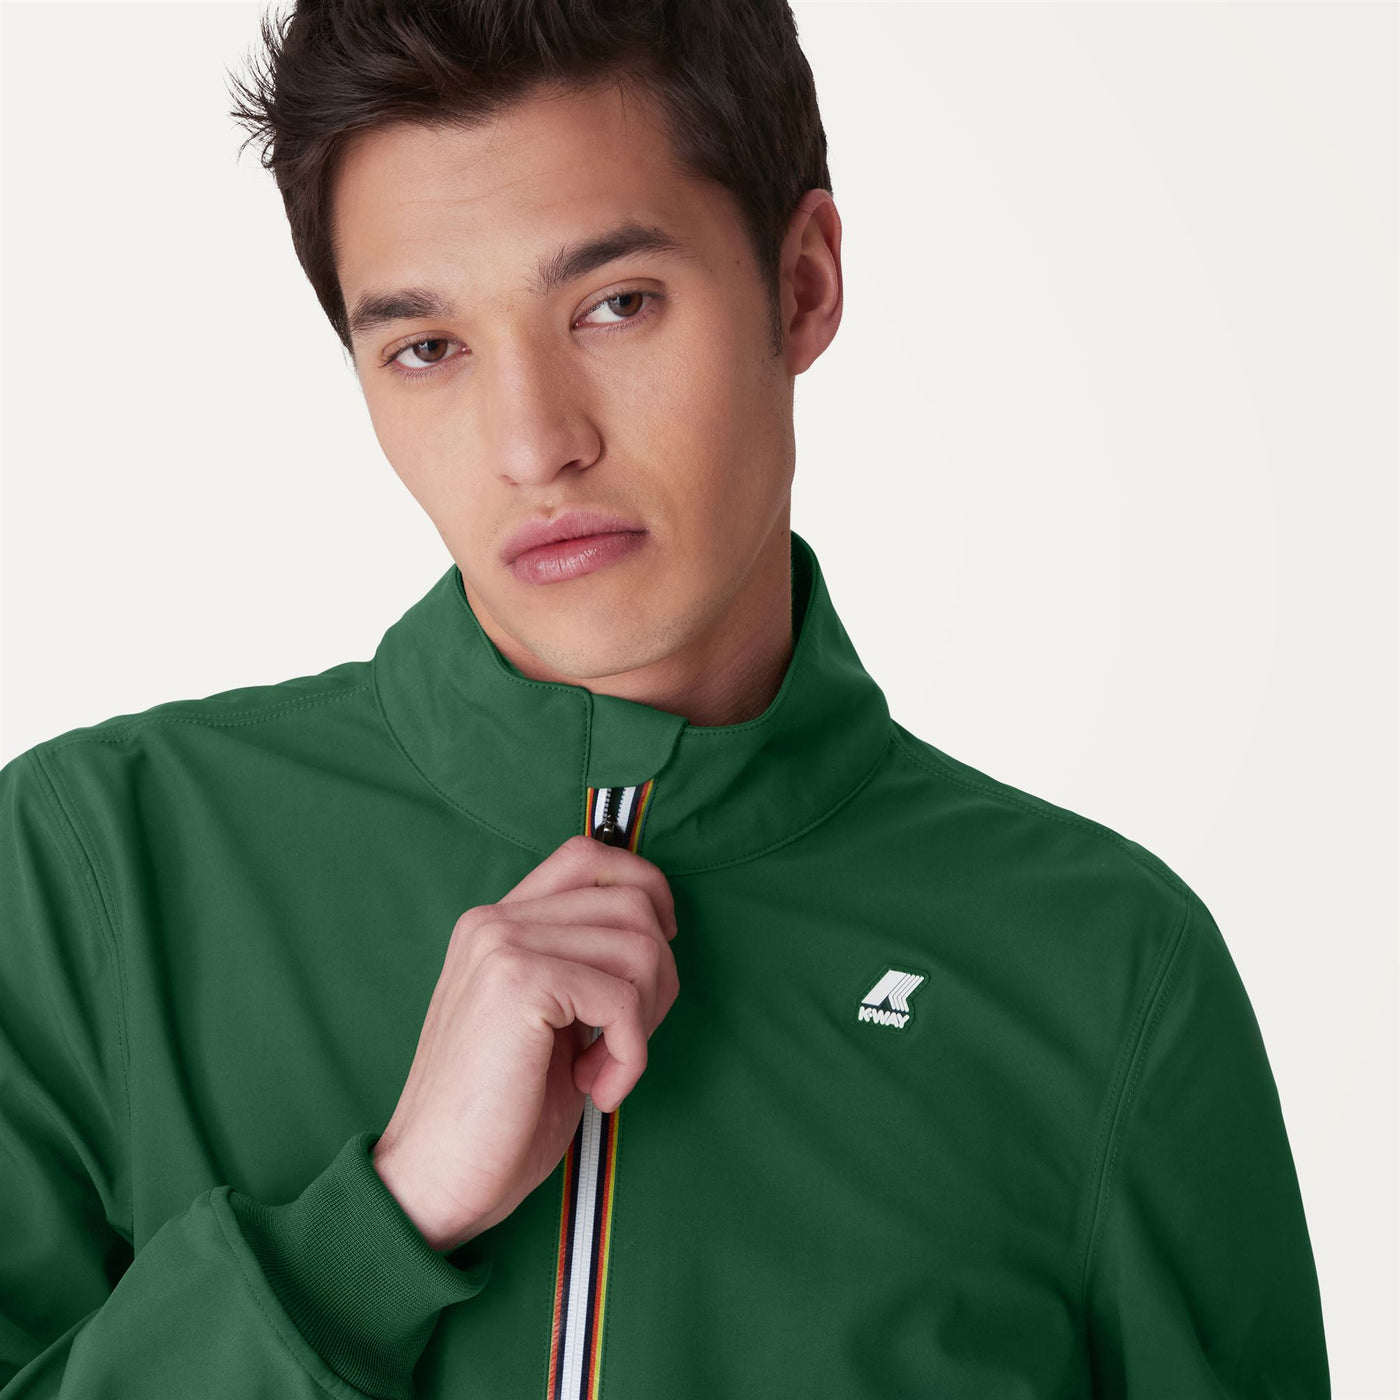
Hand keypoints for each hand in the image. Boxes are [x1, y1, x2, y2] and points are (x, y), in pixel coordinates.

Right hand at [371, 833, 679, 1252]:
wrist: (430, 1182)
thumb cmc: (497, 1115)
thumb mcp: (548, 1022)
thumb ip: (581, 968)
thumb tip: (656, 938)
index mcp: (497, 923)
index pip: (588, 857)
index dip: (645, 888)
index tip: (662, 947)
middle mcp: (495, 921)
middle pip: (630, 901)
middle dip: (659, 975)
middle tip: (630, 1040)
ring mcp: (503, 946)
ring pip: (637, 945)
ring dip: (645, 1019)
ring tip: (607, 1070)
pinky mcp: (519, 983)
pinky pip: (622, 998)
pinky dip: (632, 1053)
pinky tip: (600, 1089)